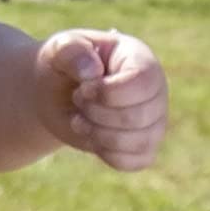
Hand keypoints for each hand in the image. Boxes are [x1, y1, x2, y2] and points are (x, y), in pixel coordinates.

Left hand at [34, 28, 169, 172]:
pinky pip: (136, 161)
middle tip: (78, 101)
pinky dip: (107, 154)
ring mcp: (154, 119)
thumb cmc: (61, 65)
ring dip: (100, 136)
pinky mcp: (145, 145)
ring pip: (141, 142)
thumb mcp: (58, 49)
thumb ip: (71, 51)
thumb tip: (92, 72)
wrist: (54, 93)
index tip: (82, 89)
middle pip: (140, 116)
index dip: (108, 92)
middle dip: (97, 114)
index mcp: (139, 58)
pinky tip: (92, 137)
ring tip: (79, 120)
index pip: (142, 82)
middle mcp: (156, 89)